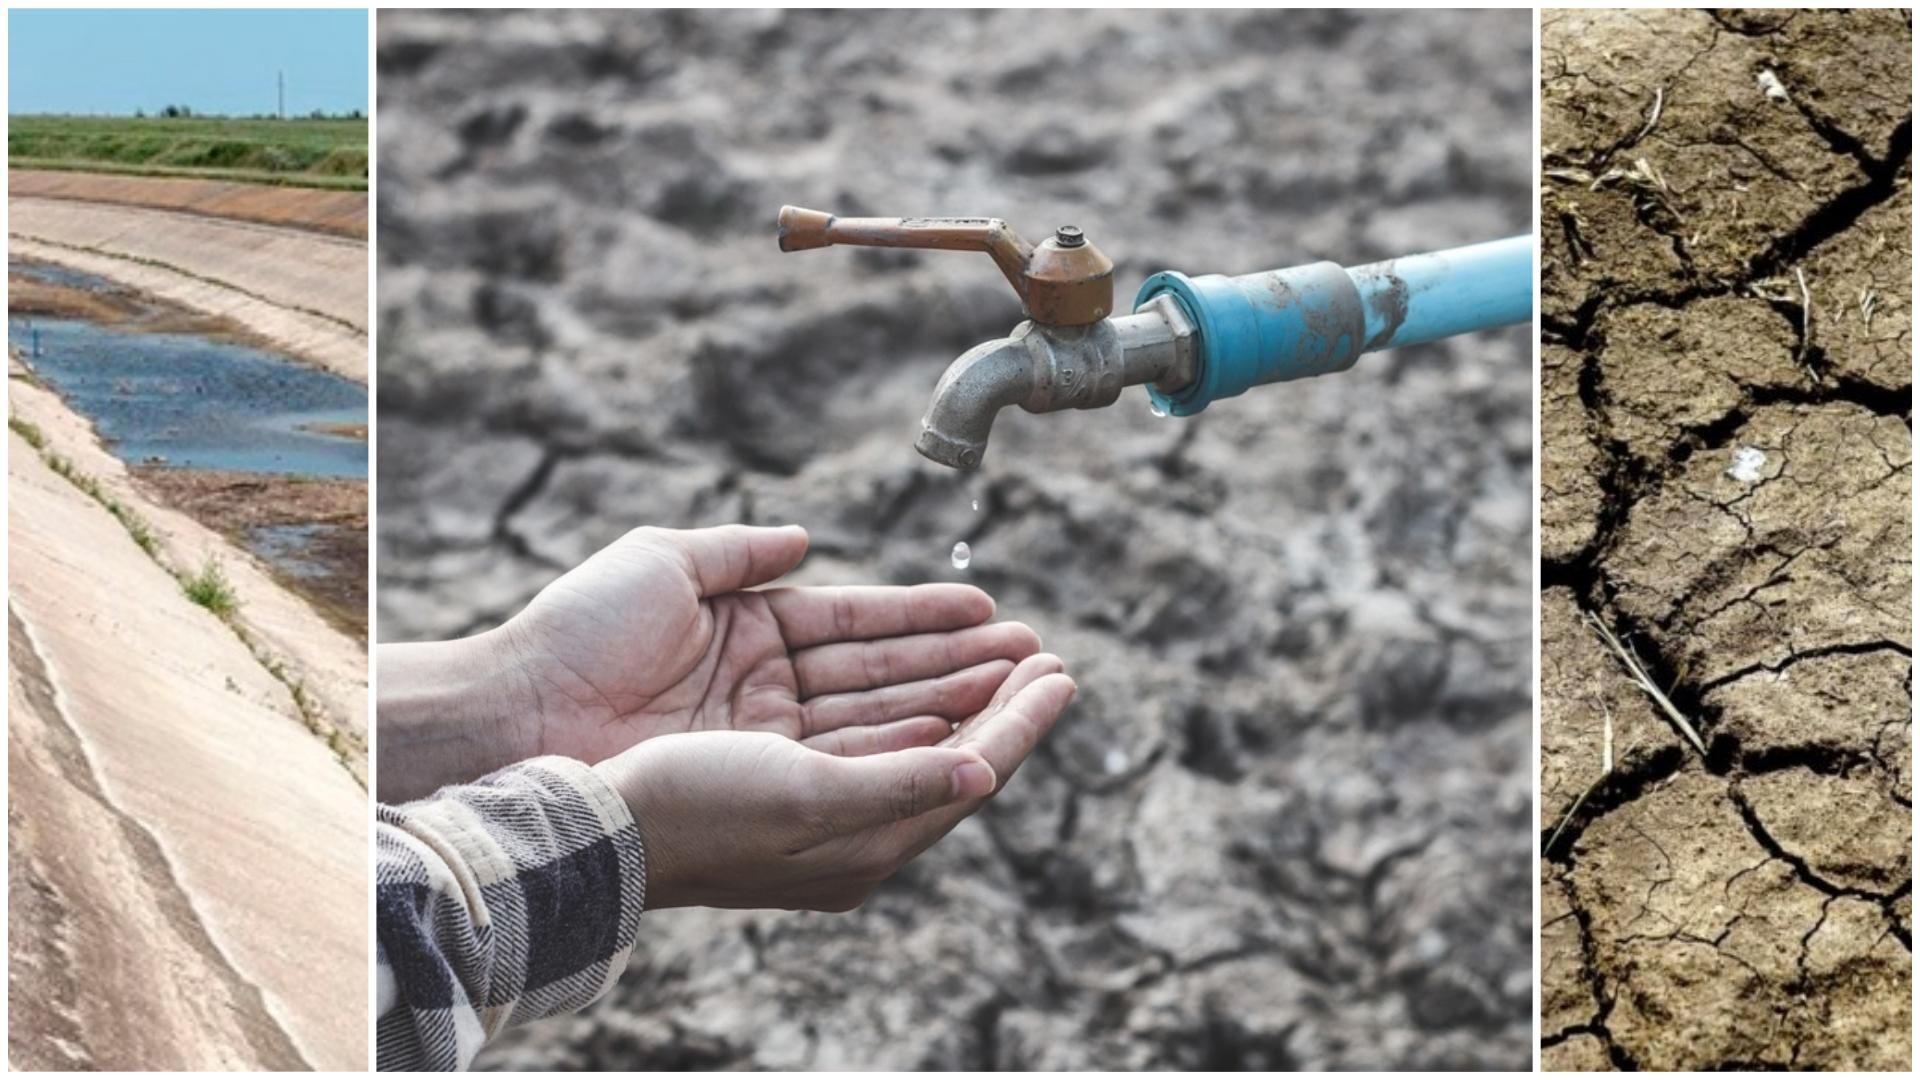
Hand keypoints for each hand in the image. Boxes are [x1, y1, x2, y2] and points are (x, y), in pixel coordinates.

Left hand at [495, 524, 1040, 761]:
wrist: (518, 714)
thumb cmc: (575, 634)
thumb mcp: (663, 564)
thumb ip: (741, 551)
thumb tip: (803, 538)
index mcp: (751, 633)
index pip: (861, 625)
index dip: (928, 617)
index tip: (990, 609)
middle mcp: (770, 693)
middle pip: (889, 678)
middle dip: (967, 666)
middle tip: (1039, 653)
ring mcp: (771, 743)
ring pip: (888, 721)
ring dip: (961, 703)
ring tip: (1030, 684)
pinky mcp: (769, 786)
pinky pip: (860, 764)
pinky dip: (920, 749)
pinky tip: (977, 732)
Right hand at [595, 653, 1075, 910]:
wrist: (594, 822)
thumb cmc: (695, 812)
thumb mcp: (808, 797)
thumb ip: (901, 783)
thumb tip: (986, 768)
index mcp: (865, 844)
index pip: (970, 770)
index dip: (1021, 720)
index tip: (1065, 672)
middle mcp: (848, 824)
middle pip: (949, 748)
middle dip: (999, 697)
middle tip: (1046, 651)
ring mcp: (814, 793)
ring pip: (908, 728)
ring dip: (956, 684)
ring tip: (1005, 645)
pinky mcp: (779, 765)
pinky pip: (863, 724)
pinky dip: (902, 694)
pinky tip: (923, 675)